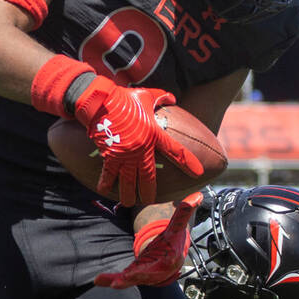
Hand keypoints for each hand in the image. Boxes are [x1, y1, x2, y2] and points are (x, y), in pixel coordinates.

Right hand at [73, 79, 202, 206]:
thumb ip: (161, 97)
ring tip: (129, 203)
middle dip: (149, 190)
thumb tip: (172, 98)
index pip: (175, 151)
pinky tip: (104, 190)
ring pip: (128, 180)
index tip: (198, 173)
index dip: (187, 162)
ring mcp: (125, 154)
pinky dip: (106, 183)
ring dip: (129, 194)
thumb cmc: (123, 98)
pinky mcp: (109, 156)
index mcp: (154, 134)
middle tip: (150, 201)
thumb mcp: (146, 95)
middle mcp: (141, 148)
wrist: (101, 102)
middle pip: (148, 175)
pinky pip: (108, 173)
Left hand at [94, 193, 201, 287]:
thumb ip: (184, 213)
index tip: (151, 269)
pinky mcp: (134, 276)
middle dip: (133, 278)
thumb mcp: (177, 227)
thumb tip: (196, 195)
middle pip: (145, 276)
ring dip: (118, 281)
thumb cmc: (173, 242)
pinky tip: (98, 280)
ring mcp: (145, 275)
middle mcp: (157, 272)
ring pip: (131, 280)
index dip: (157, 268)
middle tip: (118, 281)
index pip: (165, 264)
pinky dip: (110, 280)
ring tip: (103, 280)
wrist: (170, 259)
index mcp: (170, 260)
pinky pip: (122, 279)